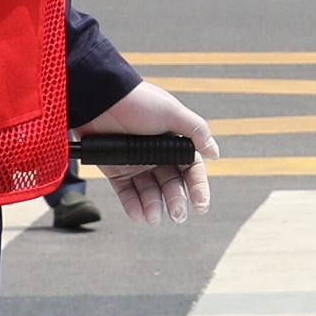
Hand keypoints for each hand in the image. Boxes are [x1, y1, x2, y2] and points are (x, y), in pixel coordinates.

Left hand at [95, 81, 213, 225]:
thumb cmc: (138, 101)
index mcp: (173, 142)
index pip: (190, 170)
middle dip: (175, 200)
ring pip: (149, 192)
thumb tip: (215, 153)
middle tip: (177, 215)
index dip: (197, 188)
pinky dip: (132, 205)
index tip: (200, 206)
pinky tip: (138, 214)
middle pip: (171, 184)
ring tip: (153, 218)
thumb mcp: (171, 112)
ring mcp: (135, 164)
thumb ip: (196, 130)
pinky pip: (126, 192)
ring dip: (153, 206)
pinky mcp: (114, 170)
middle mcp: (156, 156)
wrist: (100, 98)